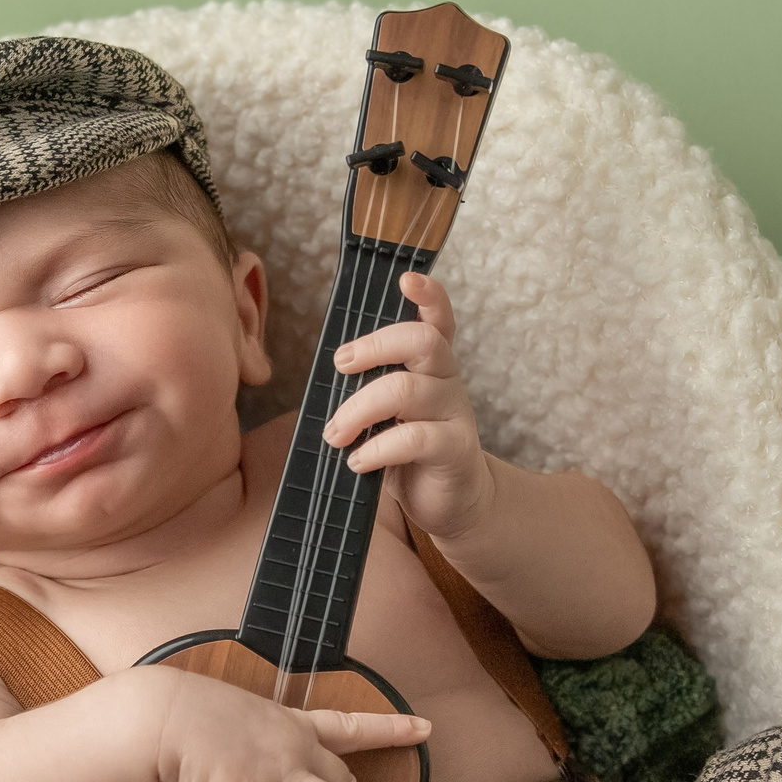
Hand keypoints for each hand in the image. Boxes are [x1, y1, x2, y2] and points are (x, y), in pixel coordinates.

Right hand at [141, 668, 430, 781]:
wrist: (158, 714)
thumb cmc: (186, 713)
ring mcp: (275, 777)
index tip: (423, 729)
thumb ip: (254, 743)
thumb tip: (254, 767)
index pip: (351, 727)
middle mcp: (294, 750)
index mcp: (292, 726)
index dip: (390, 729)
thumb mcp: (236, 717)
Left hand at [321, 271, 494, 540]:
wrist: (451, 501)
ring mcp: (455, 412)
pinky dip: (377, 448)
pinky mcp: (455, 449)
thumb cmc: (408, 450)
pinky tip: (357, 462)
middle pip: (420, 341)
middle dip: (373, 346)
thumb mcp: (386, 412)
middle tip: (339, 366)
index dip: (428, 295)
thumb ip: (368, 386)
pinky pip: (414, 438)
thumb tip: (326, 375)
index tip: (405, 280)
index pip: (437, 318)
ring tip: (335, 435)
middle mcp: (447, 378)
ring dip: (358, 409)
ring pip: (407, 390)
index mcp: (430, 363)